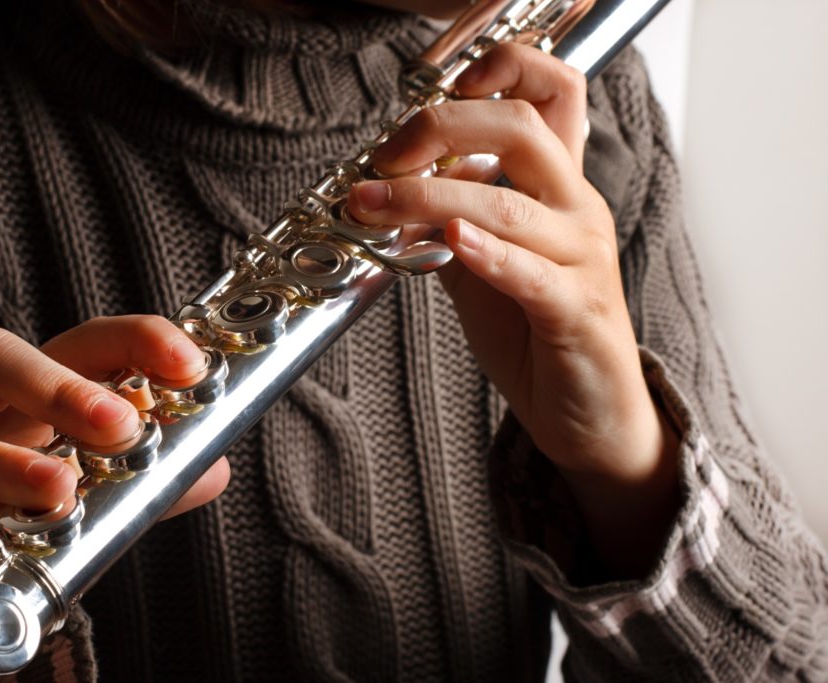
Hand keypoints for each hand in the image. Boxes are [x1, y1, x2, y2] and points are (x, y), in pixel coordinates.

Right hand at [0, 316, 230, 597]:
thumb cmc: (25, 508)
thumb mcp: (99, 491)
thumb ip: (156, 481)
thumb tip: (215, 468)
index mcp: (36, 394)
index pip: (84, 344)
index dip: (136, 342)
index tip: (189, 364)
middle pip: (1, 360)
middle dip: (62, 387)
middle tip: (121, 427)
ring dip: (2, 460)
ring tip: (56, 492)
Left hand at [349, 43, 677, 574]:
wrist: (590, 416)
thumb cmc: (537, 336)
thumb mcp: (480, 266)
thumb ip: (447, 221)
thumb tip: (388, 190)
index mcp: (560, 188)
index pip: (553, 92)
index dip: (499, 70)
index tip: (427, 93)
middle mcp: (579, 210)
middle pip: (523, 128)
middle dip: (440, 127)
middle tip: (381, 158)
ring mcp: (583, 259)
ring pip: (509, 203)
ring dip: (428, 196)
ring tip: (373, 202)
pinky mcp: (576, 313)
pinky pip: (532, 274)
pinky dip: (488, 253)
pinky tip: (450, 239)